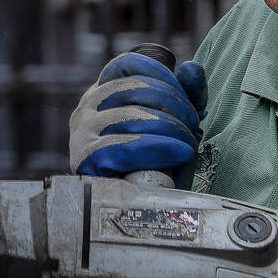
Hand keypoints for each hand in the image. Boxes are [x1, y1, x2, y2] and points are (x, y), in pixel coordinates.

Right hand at [68, 53, 205, 186]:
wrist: (141, 212)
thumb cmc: (157, 167)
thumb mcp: (176, 125)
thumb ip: (186, 94)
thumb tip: (190, 69)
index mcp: (103, 95)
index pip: (127, 64)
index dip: (161, 74)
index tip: (185, 96)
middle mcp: (86, 109)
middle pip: (135, 88)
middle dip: (175, 105)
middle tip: (195, 126)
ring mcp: (82, 134)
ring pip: (132, 116)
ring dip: (171, 129)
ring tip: (188, 145)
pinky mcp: (86, 161)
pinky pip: (124, 146)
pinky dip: (159, 148)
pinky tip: (180, 153)